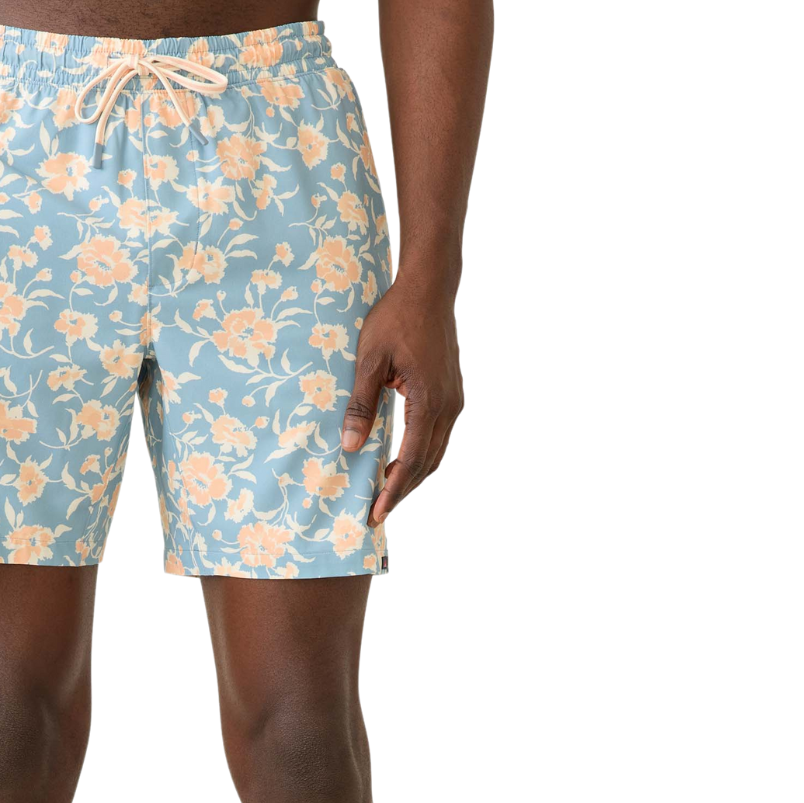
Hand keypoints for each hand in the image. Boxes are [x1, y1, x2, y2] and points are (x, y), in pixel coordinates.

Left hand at [342, 278, 464, 523]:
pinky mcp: (452, 394)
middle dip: (401, 492)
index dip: (392, 491)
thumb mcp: (369, 360)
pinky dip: (420, 457)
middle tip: (375, 514)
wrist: (429, 289)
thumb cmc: (395, 319)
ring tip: (385, 495)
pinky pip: (437, 437)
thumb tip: (349, 446)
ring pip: (435, 454)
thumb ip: (360, 405)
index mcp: (429, 401)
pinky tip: (399, 464)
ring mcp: (454, 401)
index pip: (410, 460)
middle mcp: (448, 407)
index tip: (375, 513)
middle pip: (426, 464)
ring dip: (411, 477)